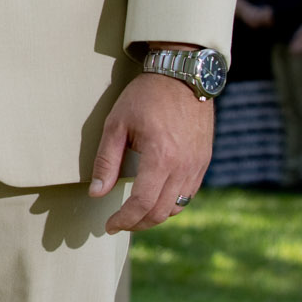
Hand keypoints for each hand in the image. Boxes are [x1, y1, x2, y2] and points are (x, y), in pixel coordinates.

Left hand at [89, 72, 213, 233]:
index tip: (109, 225)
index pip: (142, 203)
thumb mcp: (117, 124)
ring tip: (135, 213)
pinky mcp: (204, 161)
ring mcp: (197, 165)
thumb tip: (97, 193)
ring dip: (154, 216)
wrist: (184, 76)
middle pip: (160, 212)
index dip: (124, 219)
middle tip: (119, 223)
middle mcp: (183, 166)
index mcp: (160, 157)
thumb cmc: (146, 97)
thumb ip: (106, 161)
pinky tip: (155, 198)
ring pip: (176, 207)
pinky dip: (171, 204)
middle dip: (137, 223)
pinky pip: (188, 194)